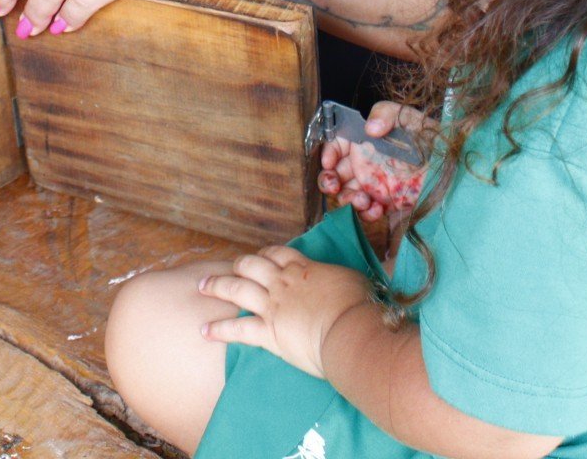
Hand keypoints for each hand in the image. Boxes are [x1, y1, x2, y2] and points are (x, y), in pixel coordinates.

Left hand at [197, 245, 374, 378]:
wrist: (351, 331)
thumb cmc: (362, 308)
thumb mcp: (360, 282)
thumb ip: (356, 277)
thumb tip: (383, 266)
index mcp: (305, 269)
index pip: (280, 253)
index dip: (267, 254)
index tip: (261, 256)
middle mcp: (284, 283)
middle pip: (252, 264)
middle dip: (238, 264)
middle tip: (228, 267)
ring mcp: (273, 305)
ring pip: (237, 288)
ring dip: (217, 285)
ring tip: (202, 286)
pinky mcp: (268, 332)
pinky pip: (237, 328)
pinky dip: (219, 329)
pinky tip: (204, 330)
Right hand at [318, 102, 432, 222]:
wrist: (449, 164)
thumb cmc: (426, 135)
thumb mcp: (407, 117)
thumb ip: (385, 114)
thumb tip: (370, 128)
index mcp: (363, 141)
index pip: (336, 145)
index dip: (327, 153)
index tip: (328, 162)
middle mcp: (364, 164)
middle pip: (334, 174)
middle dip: (329, 182)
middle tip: (335, 187)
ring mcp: (373, 185)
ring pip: (347, 195)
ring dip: (348, 200)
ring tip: (363, 200)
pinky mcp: (384, 203)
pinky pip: (366, 212)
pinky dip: (366, 213)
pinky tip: (377, 210)